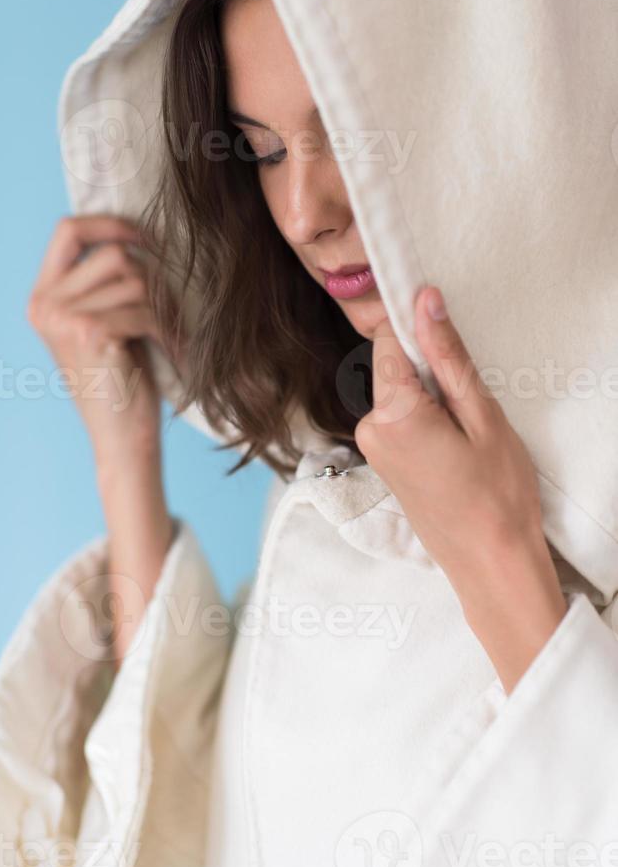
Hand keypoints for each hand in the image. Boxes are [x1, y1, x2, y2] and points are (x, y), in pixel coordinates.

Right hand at [27, 215, 163, 473]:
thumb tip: (136, 234)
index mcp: (43, 297)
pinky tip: (177, 351)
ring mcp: (63, 317)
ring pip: (135, 280)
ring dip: (166, 308)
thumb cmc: (122, 382)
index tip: (146, 238)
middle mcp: (45, 304)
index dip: (110, 224)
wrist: (122, 438)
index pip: (68, 230)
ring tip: (175, 335)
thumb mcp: (102, 324)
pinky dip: (170, 330)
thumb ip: (102, 283)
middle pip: (113, 254)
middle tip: (172, 309)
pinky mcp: (90, 332)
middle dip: (153, 279)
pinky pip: (144, 308)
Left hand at [354, 285, 567, 692]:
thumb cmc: (497, 495)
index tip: (448, 337)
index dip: (417, 331)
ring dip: (430, 396)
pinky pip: (398, 418)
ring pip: (398, 392)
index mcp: (391, 414)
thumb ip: (447, 356)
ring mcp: (373, 449)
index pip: (387, 342)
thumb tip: (424, 302)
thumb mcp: (482, 415)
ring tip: (466, 431)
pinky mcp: (383, 462)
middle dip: (429, 369)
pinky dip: (424, 417)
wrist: (491, 564)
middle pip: (391, 366)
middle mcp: (370, 429)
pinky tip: (454, 444)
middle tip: (470, 403)